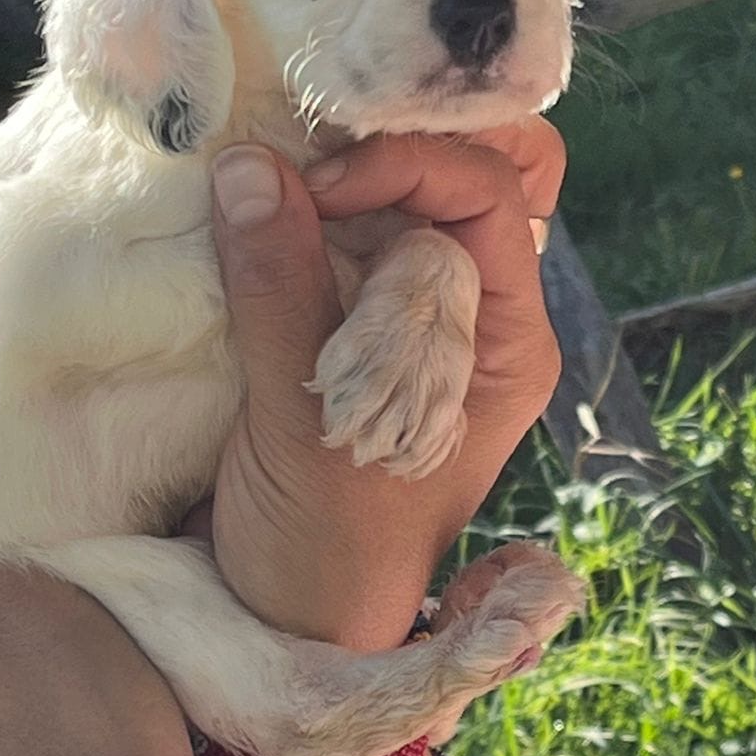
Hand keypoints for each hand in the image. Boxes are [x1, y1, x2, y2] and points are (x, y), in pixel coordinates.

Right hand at [203, 120, 564, 651]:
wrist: (288, 619)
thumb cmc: (324, 549)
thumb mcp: (303, 431)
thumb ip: (281, 297)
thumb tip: (251, 170)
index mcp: (503, 342)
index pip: (490, 195)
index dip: (410, 164)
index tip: (319, 184)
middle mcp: (473, 313)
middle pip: (481, 167)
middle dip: (403, 135)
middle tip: (312, 143)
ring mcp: (414, 310)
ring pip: (414, 185)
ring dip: (348, 161)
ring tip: (272, 162)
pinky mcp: (351, 315)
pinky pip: (350, 226)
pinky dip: (306, 198)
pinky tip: (252, 196)